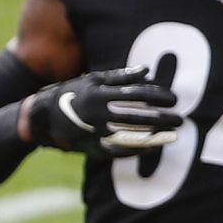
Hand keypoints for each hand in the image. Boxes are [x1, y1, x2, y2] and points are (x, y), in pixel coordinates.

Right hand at [25, 66, 182, 154]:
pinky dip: (136, 151)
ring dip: (154, 137)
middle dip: (161, 119)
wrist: (42, 118)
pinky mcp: (91, 148)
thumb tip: (146, 70)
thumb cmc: (72, 93)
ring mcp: (94, 134)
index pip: (136, 94)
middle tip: (180, 119)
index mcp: (100, 94)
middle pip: (137, 116)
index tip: (174, 99)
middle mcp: (98, 115)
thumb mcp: (93, 79)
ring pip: (130, 136)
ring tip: (172, 136)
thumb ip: (120, 76)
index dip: (157, 96)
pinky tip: (152, 148)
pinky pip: (117, 152)